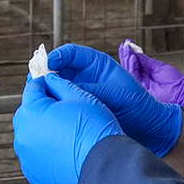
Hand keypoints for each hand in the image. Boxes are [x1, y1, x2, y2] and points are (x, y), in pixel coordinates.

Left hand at [11, 73, 124, 183]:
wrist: (105, 166)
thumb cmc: (94, 130)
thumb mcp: (80, 96)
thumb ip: (59, 84)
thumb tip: (50, 79)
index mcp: (31, 111)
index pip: (32, 88)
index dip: (46, 84)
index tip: (55, 86)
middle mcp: (22, 134)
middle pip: (28, 112)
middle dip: (41, 108)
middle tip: (63, 111)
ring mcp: (26, 156)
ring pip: (30, 135)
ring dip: (42, 130)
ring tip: (65, 132)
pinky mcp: (33, 173)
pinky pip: (34, 155)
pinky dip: (44, 151)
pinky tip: (62, 149)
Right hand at [48, 44, 181, 156]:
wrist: (148, 129)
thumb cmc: (137, 106)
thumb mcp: (113, 95)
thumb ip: (89, 90)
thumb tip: (62, 88)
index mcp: (96, 65)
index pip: (70, 54)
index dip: (57, 57)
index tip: (46, 65)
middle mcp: (85, 76)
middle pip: (58, 69)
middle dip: (45, 73)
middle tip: (34, 81)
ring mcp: (80, 92)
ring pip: (56, 86)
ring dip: (46, 89)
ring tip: (37, 95)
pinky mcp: (78, 108)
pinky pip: (61, 102)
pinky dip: (52, 104)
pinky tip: (46, 109)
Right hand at [118, 41, 183, 107]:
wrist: (180, 90)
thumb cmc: (173, 79)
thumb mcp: (157, 66)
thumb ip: (145, 60)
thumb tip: (135, 52)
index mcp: (146, 71)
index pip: (135, 62)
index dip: (130, 53)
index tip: (126, 44)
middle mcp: (142, 78)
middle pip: (130, 66)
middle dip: (126, 55)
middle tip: (123, 46)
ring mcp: (140, 84)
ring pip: (129, 71)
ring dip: (127, 59)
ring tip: (126, 50)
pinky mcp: (140, 89)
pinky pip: (133, 77)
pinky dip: (132, 67)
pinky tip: (132, 58)